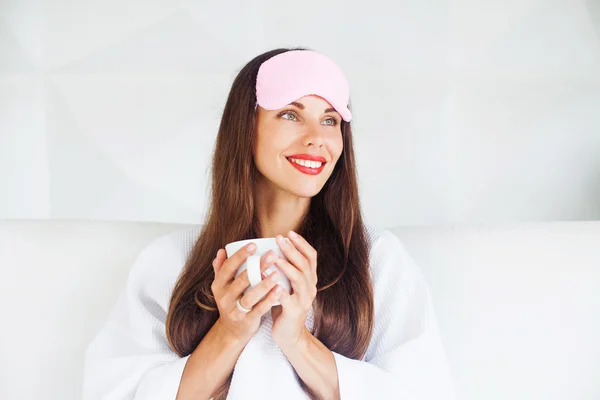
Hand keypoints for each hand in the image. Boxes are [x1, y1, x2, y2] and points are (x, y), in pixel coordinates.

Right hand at [211, 244, 283, 343]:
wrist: (231, 331)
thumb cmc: (231, 302)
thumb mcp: (222, 287)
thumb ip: (221, 269)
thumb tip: (221, 250)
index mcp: (219, 285)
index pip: (228, 267)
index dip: (240, 256)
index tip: (253, 244)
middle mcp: (224, 297)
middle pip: (242, 279)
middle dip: (257, 266)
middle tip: (272, 255)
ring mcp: (235, 310)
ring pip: (250, 296)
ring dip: (264, 284)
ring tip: (277, 273)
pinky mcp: (246, 321)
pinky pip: (258, 310)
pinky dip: (268, 300)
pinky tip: (279, 291)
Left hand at [270, 231, 317, 348]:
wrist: (290, 336)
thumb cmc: (285, 307)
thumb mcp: (289, 286)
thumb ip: (286, 271)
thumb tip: (272, 249)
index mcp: (309, 280)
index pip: (311, 256)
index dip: (302, 243)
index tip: (289, 233)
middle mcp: (310, 287)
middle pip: (305, 264)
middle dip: (292, 249)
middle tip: (279, 238)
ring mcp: (304, 299)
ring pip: (299, 278)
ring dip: (286, 265)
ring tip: (272, 256)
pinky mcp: (294, 311)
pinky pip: (286, 296)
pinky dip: (277, 286)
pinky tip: (266, 277)